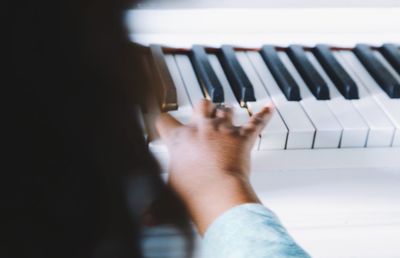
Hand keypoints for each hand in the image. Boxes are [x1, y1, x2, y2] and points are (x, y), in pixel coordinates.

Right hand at [156, 99, 272, 233]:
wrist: (218, 193)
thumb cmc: (193, 192)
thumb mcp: (168, 197)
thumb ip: (156, 207)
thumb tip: (146, 221)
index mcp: (179, 138)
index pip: (165, 120)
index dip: (163, 122)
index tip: (164, 124)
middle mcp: (200, 128)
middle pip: (200, 104)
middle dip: (202, 107)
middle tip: (201, 113)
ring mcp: (223, 130)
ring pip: (225, 109)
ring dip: (226, 111)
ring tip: (226, 112)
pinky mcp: (242, 138)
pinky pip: (255, 121)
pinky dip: (263, 114)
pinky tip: (269, 107)